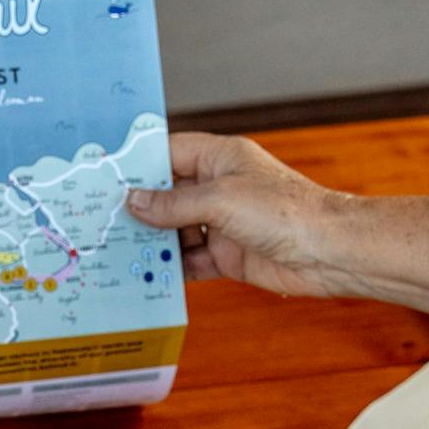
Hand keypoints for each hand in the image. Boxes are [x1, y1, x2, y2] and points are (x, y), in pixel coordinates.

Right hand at [128, 131, 352, 296]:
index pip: (171, 153)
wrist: (327, 252)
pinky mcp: (228, 256)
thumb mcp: (220, 199)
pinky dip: (172, 268)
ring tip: (116, 251)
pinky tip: (148, 274)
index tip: (108, 178)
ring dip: (152, 242)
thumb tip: (134, 201)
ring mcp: (223, 223)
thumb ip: (174, 203)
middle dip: (140, 209)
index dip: (141, 164)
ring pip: (176, 230)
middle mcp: (220, 188)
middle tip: (102, 220)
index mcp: (221, 158)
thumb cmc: (284, 211)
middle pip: (169, 195)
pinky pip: (191, 260)